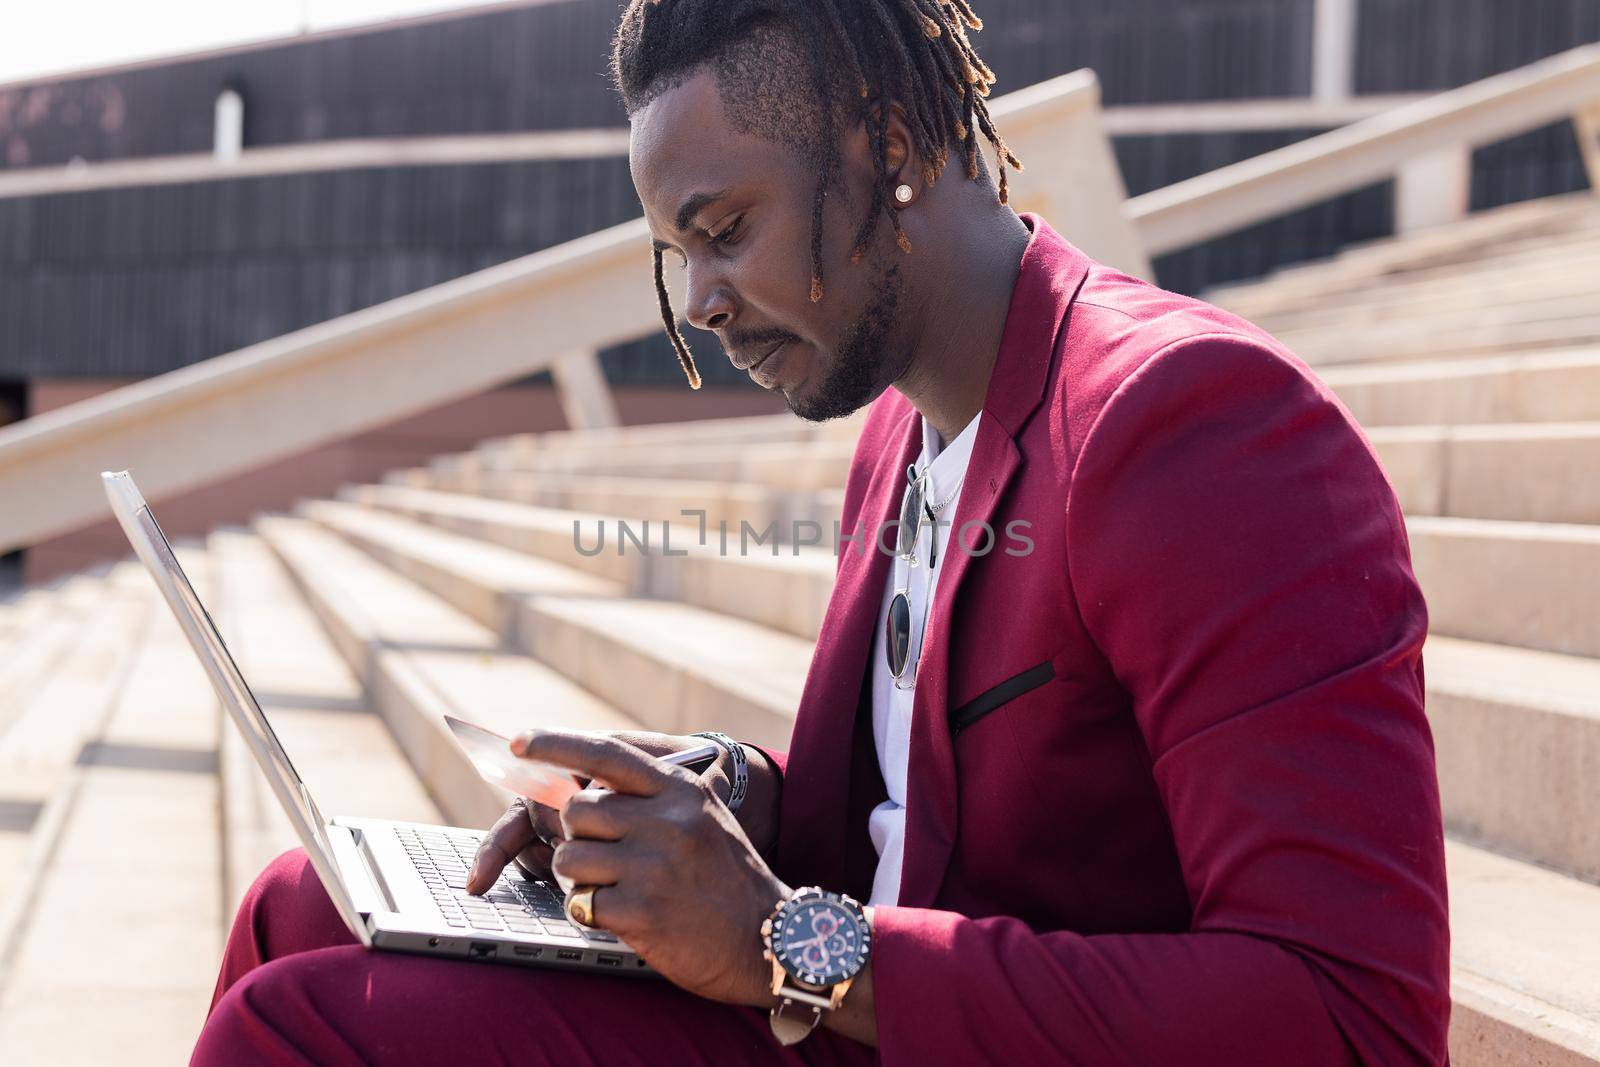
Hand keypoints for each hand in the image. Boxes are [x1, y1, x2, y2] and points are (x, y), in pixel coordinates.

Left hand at [467, 730, 739, 889]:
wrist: (766, 939)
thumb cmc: (728, 878)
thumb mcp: (704, 817)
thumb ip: (655, 796)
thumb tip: (587, 783)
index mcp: (680, 791)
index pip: (607, 754)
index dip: (556, 744)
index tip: (519, 741)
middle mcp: (667, 820)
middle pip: (577, 811)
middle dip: (580, 836)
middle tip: (609, 858)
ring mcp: (654, 866)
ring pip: (569, 857)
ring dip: (581, 877)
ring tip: (621, 889)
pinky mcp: (642, 911)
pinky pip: (582, 901)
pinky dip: (594, 912)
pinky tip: (630, 916)